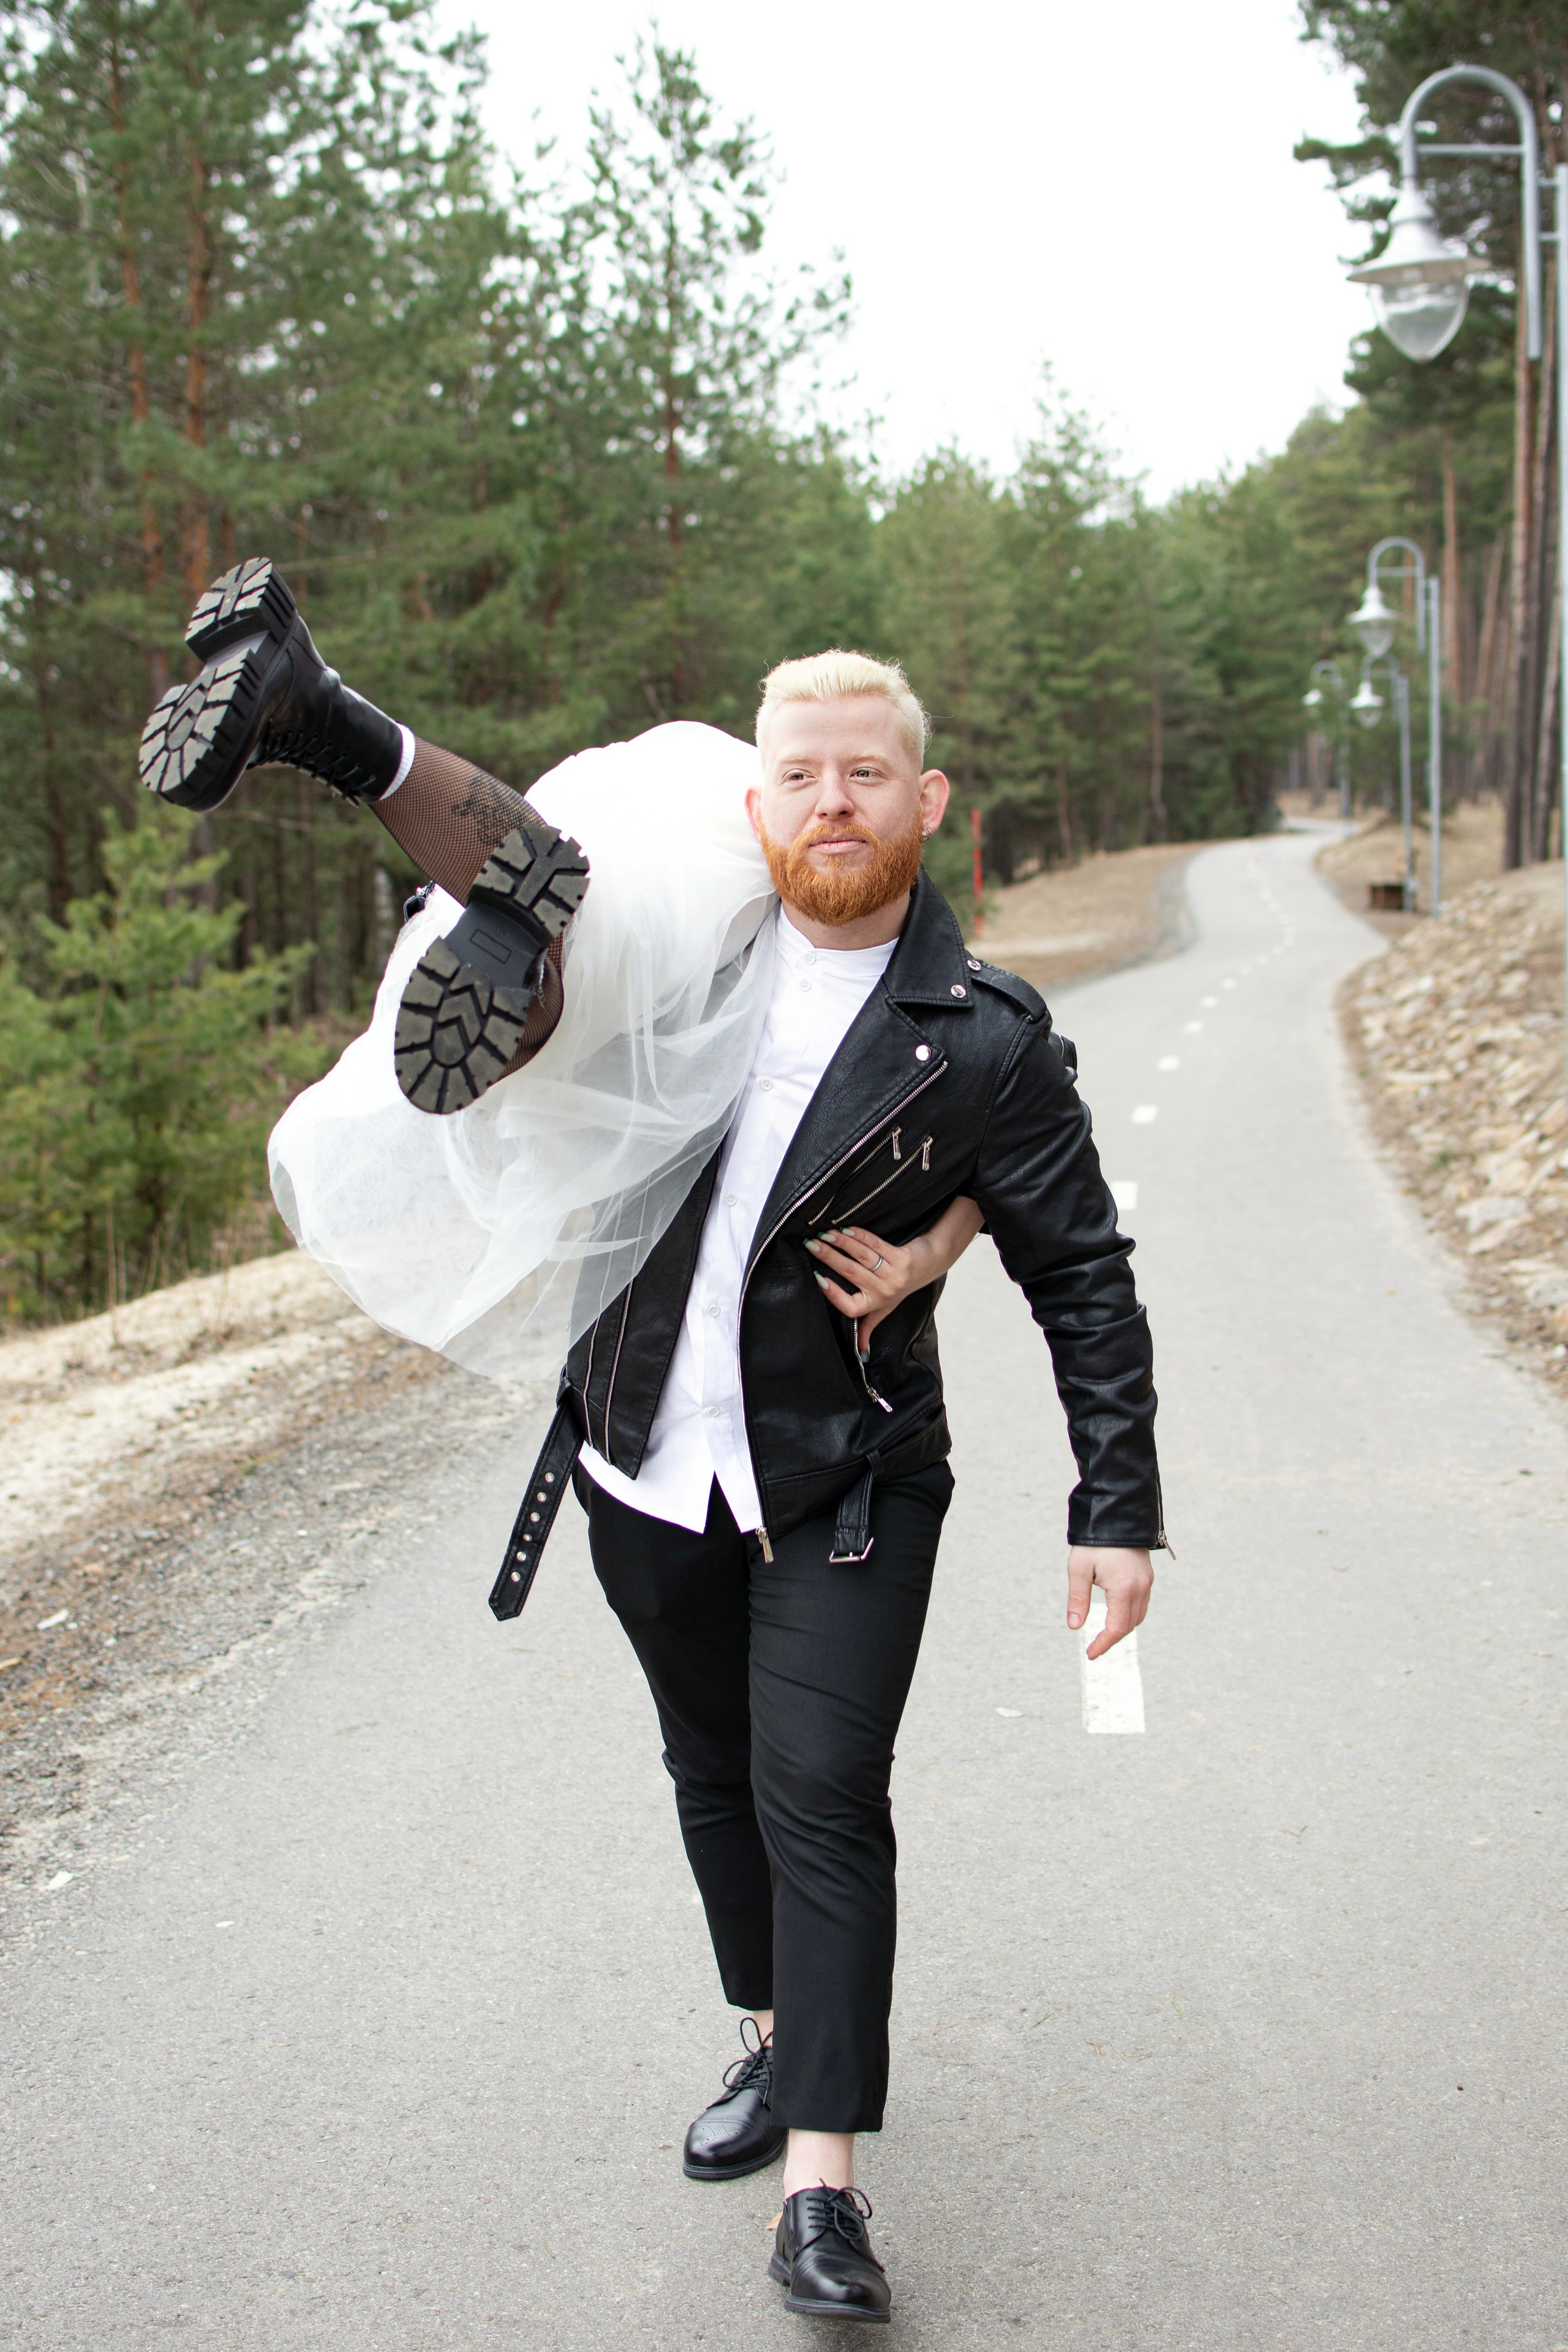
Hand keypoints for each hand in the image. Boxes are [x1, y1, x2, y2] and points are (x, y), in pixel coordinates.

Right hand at [805, 1196, 983, 1349]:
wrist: (930, 1264)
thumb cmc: (901, 1286)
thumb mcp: (885, 1308)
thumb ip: (868, 1325)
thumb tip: (860, 1351)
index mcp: (875, 1305)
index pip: (850, 1306)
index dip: (833, 1294)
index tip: (817, 1278)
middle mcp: (884, 1292)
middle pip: (851, 1273)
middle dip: (828, 1258)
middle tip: (811, 1245)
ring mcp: (894, 1275)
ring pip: (862, 1256)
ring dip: (841, 1243)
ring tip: (824, 1234)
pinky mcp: (902, 1258)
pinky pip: (876, 1244)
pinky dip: (859, 1236)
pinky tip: (845, 1229)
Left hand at [1067, 1545, 1152, 1659]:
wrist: (1117, 1512)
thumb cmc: (1094, 1540)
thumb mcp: (1079, 1569)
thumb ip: (1078, 1599)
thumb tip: (1075, 1627)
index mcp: (1124, 1589)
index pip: (1116, 1628)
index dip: (1103, 1644)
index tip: (1090, 1654)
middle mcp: (1140, 1588)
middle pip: (1129, 1625)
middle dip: (1112, 1638)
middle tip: (1094, 1647)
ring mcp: (1147, 1581)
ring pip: (1138, 1616)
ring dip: (1122, 1627)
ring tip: (1104, 1633)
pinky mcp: (1147, 1575)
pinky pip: (1142, 1603)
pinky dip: (1130, 1614)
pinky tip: (1115, 1613)